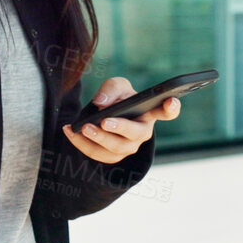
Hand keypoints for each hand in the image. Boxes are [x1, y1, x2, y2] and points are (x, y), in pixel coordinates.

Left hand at [61, 76, 180, 164]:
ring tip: (83, 127)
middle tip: (103, 121)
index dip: (171, 107)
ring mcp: (128, 147)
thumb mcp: (115, 86)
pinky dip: (81, 143)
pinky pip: (97, 154)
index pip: (166, 112)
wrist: (102, 115)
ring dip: (98, 139)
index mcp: (149, 113)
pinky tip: (70, 130)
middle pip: (135, 134)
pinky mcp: (112, 156)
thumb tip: (101, 104)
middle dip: (119, 128)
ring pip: (116, 148)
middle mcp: (142, 132)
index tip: (171, 100)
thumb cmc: (116, 98)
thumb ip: (111, 89)